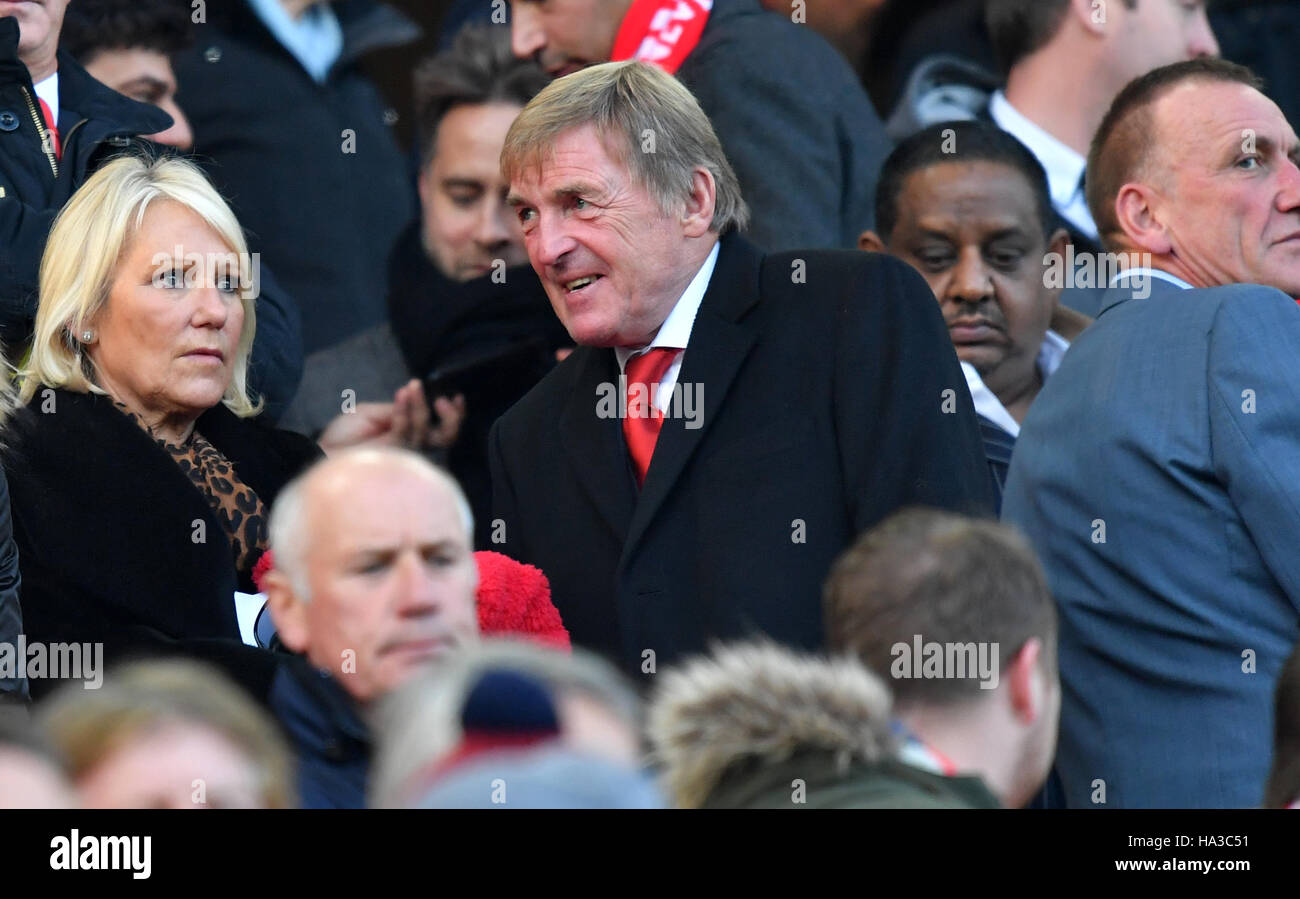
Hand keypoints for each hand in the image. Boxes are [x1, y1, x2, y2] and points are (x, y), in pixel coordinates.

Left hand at [318, 380, 465, 452]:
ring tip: (412, 387)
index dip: (454, 416)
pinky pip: (404, 430)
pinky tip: (400, 395)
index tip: (456, 397)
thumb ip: (398, 408)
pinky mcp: (391, 455)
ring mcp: (403, 453)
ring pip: (425, 431)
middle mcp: (412, 447)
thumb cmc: (345, 435)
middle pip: (445, 440)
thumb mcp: (374, 412)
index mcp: (411, 436)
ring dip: (420, 405)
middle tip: (443, 400)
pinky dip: (403, 410)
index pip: (441, 430)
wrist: (323, 450)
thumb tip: (414, 393)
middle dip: (451, 418)